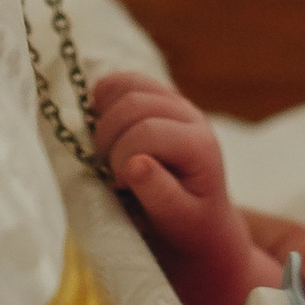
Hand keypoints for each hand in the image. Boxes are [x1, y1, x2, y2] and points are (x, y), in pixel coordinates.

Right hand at [88, 71, 231, 249]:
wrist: (199, 217)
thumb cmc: (187, 222)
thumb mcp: (177, 219)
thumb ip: (159, 193)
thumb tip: (135, 164)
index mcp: (200, 145)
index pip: (147, 132)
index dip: (121, 157)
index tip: (119, 186)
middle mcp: (192, 115)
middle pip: (134, 103)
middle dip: (108, 137)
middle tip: (107, 170)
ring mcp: (176, 102)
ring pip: (127, 84)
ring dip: (104, 117)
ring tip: (106, 149)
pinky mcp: (159, 98)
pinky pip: (124, 81)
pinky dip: (104, 99)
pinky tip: (103, 128)